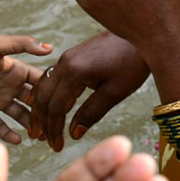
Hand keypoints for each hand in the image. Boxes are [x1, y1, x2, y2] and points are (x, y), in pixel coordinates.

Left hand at [0, 36, 52, 144]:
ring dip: (31, 126)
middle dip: (45, 113)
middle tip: (56, 125)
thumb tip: (49, 48)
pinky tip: (19, 141)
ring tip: (41, 137)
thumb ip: (21, 45)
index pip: (40, 81)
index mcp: (16, 70)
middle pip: (34, 102)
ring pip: (21, 116)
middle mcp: (10, 86)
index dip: (51, 90)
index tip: (65, 99)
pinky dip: (8, 134)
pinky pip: (0, 126)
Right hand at [30, 31, 149, 152]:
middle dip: (43, 122)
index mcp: (75, 72)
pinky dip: (43, 94)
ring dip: (39, 109)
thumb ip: (92, 112)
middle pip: (44, 98)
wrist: (141, 34)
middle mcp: (65, 63)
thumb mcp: (115, 92)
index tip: (57, 146)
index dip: (54, 129)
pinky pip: (49, 78)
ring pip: (43, 87)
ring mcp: (66, 58)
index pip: (56, 107)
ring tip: (37, 127)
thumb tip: (74, 133)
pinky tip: (40, 104)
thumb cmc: (133, 61)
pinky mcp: (70, 57)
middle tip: (43, 141)